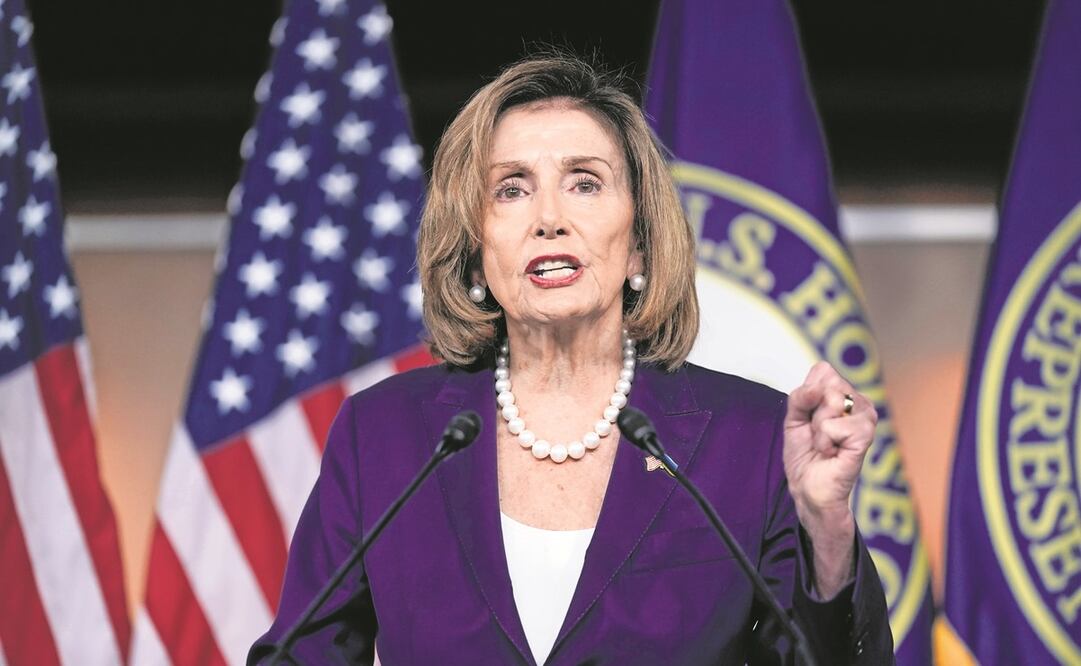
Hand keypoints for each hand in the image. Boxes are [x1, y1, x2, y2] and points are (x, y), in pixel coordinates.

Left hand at [783, 361, 875, 595]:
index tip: (807, 417)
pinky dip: (825, 440)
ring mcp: (866, 418)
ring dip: (818, 428)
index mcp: (844, 394)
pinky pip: (835, 425)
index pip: (823, 370)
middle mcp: (859, 403)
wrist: (808, 488)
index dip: (806, 394)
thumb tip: (818, 388)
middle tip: (817, 434)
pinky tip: (832, 452)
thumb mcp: (792, 419)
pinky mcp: (866, 437)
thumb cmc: (804, 455)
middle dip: (811, 411)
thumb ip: (801, 396)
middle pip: (827, 383)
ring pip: (832, 401)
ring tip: (825, 443)